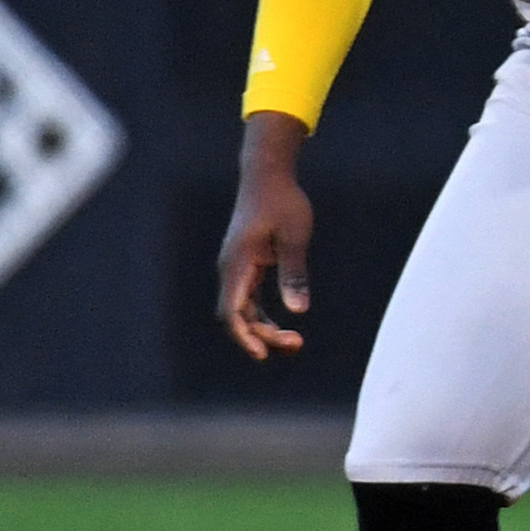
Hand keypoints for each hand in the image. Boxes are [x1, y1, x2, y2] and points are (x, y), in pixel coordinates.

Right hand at [215, 113, 316, 359]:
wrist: (268, 176)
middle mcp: (231, 270)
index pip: (232, 311)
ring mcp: (237, 269)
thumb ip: (294, 274)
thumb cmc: (283, 202)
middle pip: (238, 316)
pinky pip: (250, 300)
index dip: (244, 336)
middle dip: (261, 336)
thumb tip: (298, 311)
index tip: (262, 355)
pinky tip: (283, 326)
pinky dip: (263, 316)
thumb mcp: (294, 237)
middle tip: (296, 344)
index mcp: (237, 264)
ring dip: (264, 329)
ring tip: (294, 342)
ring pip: (244, 311)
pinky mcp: (247, 266)